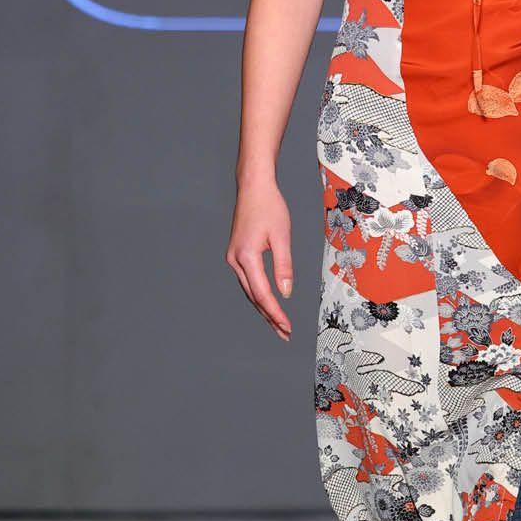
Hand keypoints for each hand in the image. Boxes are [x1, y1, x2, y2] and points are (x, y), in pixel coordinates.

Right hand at [226, 176, 293, 341]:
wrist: (253, 187)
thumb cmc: (269, 207)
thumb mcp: (282, 236)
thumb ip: (284, 267)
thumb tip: (285, 293)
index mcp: (246, 257)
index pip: (262, 293)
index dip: (275, 313)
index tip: (287, 327)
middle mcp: (235, 260)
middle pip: (253, 297)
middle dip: (269, 317)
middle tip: (285, 333)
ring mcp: (234, 257)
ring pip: (249, 291)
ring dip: (263, 308)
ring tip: (278, 324)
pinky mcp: (237, 254)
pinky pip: (247, 281)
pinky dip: (258, 295)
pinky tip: (267, 303)